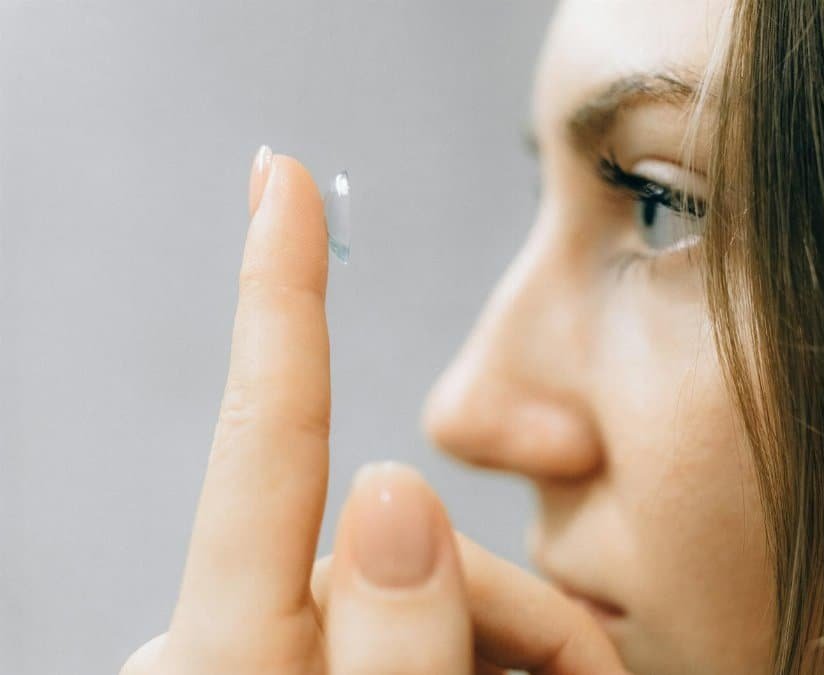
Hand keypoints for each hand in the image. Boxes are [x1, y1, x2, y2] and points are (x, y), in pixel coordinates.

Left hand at [120, 148, 624, 673]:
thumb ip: (401, 644)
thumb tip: (393, 488)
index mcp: (234, 660)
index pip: (266, 446)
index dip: (279, 300)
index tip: (277, 181)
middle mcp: (243, 640)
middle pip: (407, 549)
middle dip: (508, 605)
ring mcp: (274, 654)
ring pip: (431, 584)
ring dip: (511, 632)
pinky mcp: (306, 664)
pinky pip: (419, 625)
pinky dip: (481, 648)